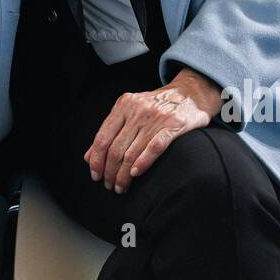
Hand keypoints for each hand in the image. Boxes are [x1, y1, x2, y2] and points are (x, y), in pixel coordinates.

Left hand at [84, 67, 222, 193]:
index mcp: (124, 104)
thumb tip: (88, 157)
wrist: (191, 93)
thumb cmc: (157, 106)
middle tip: (109, 185)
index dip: (97, 159)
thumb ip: (111, 131)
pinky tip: (135, 174)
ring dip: (124, 174)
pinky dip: (143, 162)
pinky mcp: (174, 125)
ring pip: (132, 152)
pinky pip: (155, 147)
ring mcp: (156, 117)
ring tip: (121, 186)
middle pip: (116, 148)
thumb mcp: (130, 111)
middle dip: (110, 171)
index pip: (103, 137)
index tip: (95, 175)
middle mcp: (138, 110)